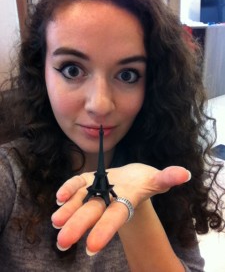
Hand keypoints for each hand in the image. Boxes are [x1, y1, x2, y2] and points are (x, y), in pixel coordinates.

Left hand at [51, 164, 190, 253]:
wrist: (130, 179)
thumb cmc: (144, 181)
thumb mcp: (156, 179)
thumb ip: (167, 178)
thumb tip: (184, 173)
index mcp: (125, 201)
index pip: (115, 217)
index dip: (104, 230)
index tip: (91, 248)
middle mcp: (108, 200)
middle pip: (93, 213)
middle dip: (78, 226)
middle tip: (62, 243)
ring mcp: (95, 191)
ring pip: (80, 202)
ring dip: (67, 212)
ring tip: (55, 222)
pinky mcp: (87, 181)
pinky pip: (76, 185)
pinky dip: (68, 190)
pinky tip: (59, 198)